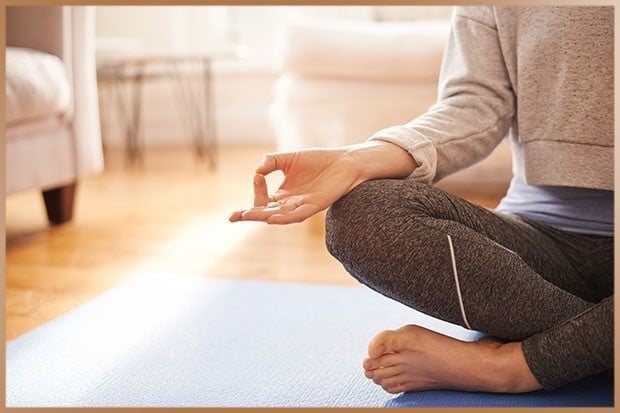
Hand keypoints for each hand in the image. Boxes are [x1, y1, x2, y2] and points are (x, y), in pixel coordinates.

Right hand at [229, 147, 364, 224]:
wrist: (345, 161)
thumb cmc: (319, 161)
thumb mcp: (289, 158)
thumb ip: (271, 162)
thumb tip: (256, 171)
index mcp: (283, 195)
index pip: (263, 200)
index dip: (256, 191)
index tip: (257, 177)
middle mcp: (291, 204)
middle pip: (267, 212)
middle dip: (250, 215)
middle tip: (234, 217)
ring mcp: (302, 206)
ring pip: (279, 216)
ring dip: (263, 217)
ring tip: (247, 217)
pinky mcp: (315, 205)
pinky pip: (298, 215)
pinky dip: (284, 217)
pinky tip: (272, 218)